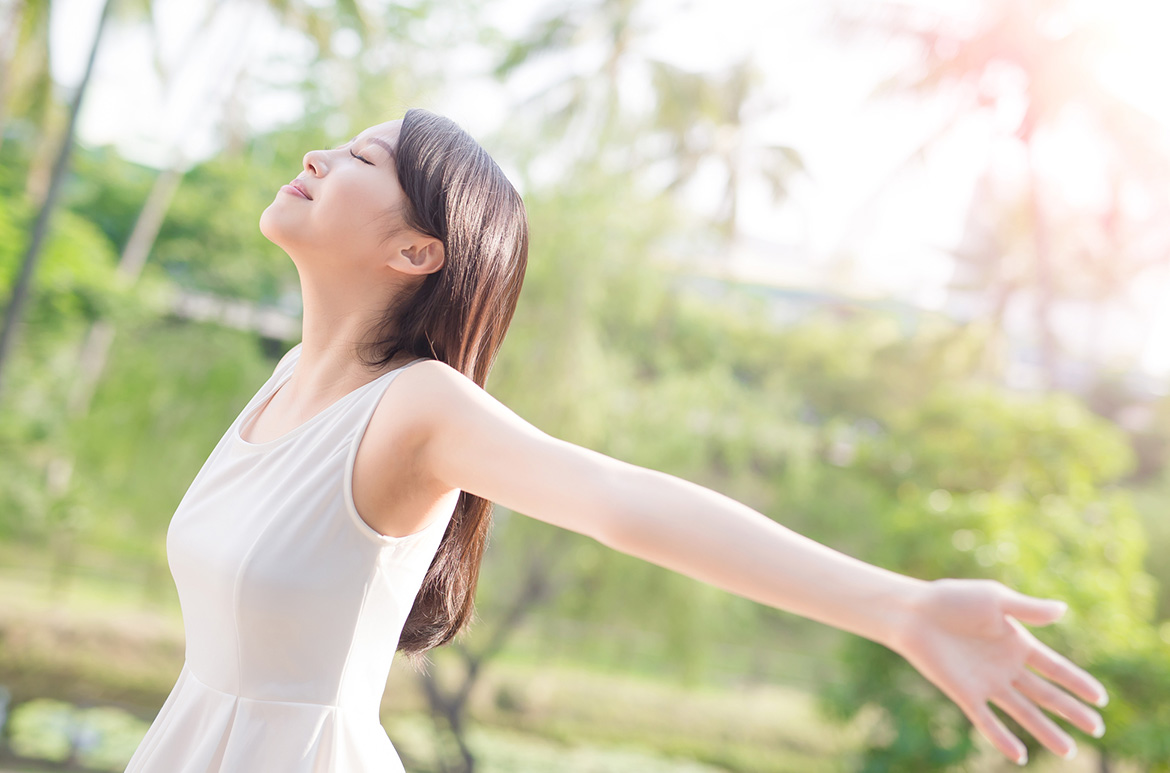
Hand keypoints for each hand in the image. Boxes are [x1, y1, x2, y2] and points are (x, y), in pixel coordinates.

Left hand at [889, 578, 1108, 764]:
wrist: (913, 612)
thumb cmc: (952, 599)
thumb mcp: (994, 599)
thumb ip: (1028, 610)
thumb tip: (1064, 610)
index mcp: (1017, 643)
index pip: (1055, 668)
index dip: (1077, 682)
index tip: (1101, 699)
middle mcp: (1006, 667)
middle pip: (1045, 694)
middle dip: (1071, 711)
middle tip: (1097, 730)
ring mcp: (986, 682)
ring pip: (1023, 712)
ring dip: (1045, 731)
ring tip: (1068, 751)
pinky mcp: (964, 693)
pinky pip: (986, 720)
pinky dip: (1001, 737)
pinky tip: (1019, 755)